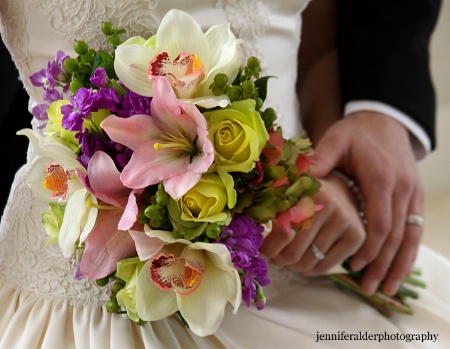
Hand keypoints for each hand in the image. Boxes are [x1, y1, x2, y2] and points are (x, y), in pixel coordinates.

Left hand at [260, 172, 364, 274]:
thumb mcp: (288, 192)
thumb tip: (244, 226)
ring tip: (287, 259)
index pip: (281, 232)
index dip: (268, 246)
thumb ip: (269, 206)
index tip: (262, 249)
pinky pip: (325, 266)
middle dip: (279, 259)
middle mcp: (329, 206)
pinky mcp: (357, 237)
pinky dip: (310, 271)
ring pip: (308, 263)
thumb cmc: (307, 194)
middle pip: (293, 252)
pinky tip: (303, 263)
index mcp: (306, 192)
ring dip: (293, 266)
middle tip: (274, 257)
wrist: (342, 188)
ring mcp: (345, 222)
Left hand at [310, 111, 423, 295]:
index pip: (379, 222)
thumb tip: (300, 181)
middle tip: (369, 288)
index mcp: (380, 179)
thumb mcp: (336, 139)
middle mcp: (401, 189)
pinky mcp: (414, 196)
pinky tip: (400, 267)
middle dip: (382, 264)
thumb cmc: (357, 132)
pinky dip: (408, 251)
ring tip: (387, 288)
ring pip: (410, 236)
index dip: (368, 247)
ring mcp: (412, 193)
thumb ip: (321, 160)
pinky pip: (415, 229)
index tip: (354, 265)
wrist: (385, 120)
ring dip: (399, 264)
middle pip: (395, 235)